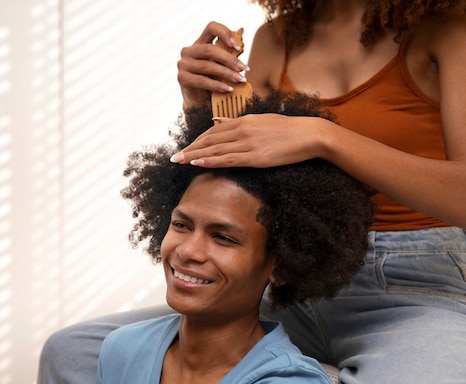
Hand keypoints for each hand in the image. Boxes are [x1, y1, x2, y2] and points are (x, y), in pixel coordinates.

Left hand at [170, 114, 329, 167]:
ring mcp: (248, 143)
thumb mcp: (260, 120)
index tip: (185, 148)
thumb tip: (216, 122)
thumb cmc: (288, 129)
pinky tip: (197, 163)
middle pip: (209, 141)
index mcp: (243, 120)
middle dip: (189, 149)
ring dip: (194, 156)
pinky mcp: (255, 156)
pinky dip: (210, 161)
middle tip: (174, 157)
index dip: (196, 141)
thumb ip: (236, 121)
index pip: (212, 132)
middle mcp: (242, 130)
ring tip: (179, 161)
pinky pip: (228, 159)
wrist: (310, 135)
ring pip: (215, 150)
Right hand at [177, 22, 250, 109]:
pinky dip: (216, 85)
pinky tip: (228, 88)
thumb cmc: (213, 79)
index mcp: (200, 43)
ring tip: (239, 79)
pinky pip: (201, 80)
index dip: (225, 33)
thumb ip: (230, 49)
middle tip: (243, 68)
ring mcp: (183, 64)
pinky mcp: (182, 78)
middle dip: (229, 59)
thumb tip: (241, 30)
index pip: (211, 28)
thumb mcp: (223, 63)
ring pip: (207, 66)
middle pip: (210, 49)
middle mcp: (189, 51)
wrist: (200, 101)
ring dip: (226, 73)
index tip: (237, 46)